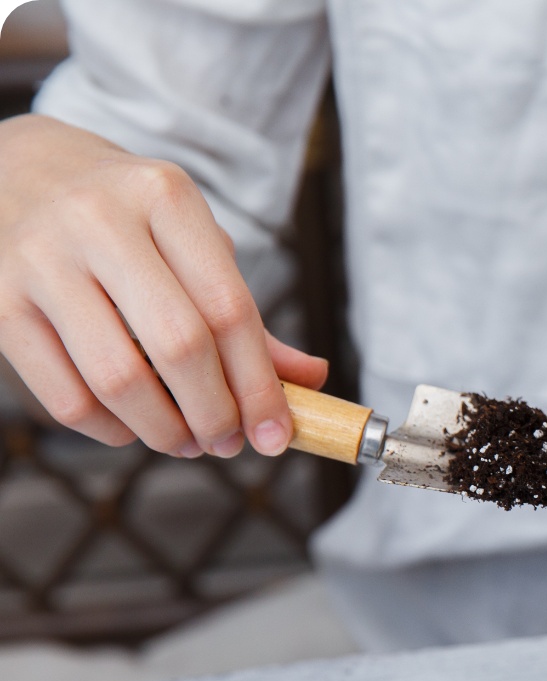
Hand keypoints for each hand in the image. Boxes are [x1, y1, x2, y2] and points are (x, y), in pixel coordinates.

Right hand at [0, 114, 326, 457]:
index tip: (276, 434)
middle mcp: (99, 220)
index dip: (261, 386)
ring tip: (187, 441)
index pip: (229, 310)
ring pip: (119, 379)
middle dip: (216, 414)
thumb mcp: (190, 241)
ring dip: (165, 431)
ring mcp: (40, 260)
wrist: (13, 167)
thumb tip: (311, 380)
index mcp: (165, 198)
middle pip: (180, 346)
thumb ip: (246, 315)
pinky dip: (110, 430)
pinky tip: (131, 426)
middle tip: (229, 442)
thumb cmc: (124, 217)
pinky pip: (66, 397)